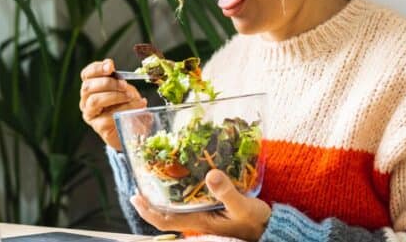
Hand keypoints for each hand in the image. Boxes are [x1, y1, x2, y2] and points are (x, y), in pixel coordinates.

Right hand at [79, 59, 146, 150]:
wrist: (133, 128)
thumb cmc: (126, 106)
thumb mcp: (124, 89)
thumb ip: (117, 79)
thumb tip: (110, 65)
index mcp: (91, 88)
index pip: (86, 74)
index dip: (97, 68)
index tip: (110, 66)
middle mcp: (86, 100)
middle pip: (88, 87)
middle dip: (108, 83)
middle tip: (124, 84)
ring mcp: (90, 114)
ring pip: (95, 100)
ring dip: (114, 96)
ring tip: (130, 96)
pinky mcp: (98, 126)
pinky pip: (107, 117)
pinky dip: (123, 110)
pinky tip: (136, 108)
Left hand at [130, 169, 271, 241]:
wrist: (270, 230)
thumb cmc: (256, 222)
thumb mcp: (244, 206)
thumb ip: (227, 192)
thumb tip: (211, 174)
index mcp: (200, 222)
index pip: (165, 221)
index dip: (147, 211)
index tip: (136, 197)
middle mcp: (198, 221)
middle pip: (165, 216)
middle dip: (150, 204)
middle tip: (138, 187)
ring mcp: (204, 218)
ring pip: (176, 211)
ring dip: (162, 199)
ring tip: (155, 180)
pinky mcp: (212, 213)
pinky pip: (188, 206)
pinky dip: (179, 196)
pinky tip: (181, 182)